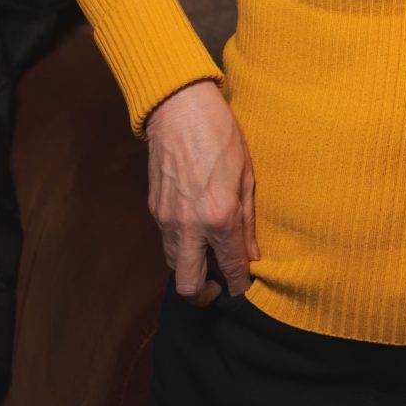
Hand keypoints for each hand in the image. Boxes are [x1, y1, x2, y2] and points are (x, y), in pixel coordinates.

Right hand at [146, 79, 257, 304]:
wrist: (179, 110)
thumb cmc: (221, 135)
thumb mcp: (247, 175)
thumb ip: (248, 220)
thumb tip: (252, 254)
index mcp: (219, 217)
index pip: (231, 268)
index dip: (239, 286)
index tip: (244, 289)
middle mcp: (189, 226)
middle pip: (189, 286)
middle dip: (205, 295)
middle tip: (220, 286)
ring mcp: (166, 220)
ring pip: (174, 266)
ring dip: (191, 269)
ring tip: (209, 256)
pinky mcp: (153, 210)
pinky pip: (166, 243)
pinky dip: (180, 248)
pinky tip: (195, 233)